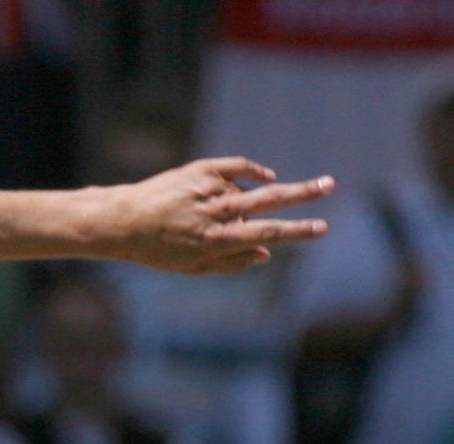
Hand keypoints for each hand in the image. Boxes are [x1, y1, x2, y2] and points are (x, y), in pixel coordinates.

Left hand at [95, 158, 333, 275]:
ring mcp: (209, 188)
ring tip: (208, 217)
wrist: (123, 222)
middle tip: (330, 184)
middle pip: (269, 200)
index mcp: (217, 240)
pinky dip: (253, 171)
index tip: (322, 227)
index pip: (267, 233)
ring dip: (247, 202)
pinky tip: (266, 176)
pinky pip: (237, 167)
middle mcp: (216, 212)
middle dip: (303, 193)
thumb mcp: (193, 268)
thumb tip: (267, 252)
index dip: (297, 231)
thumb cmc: (158, 250)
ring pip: (248, 191)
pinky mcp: (200, 169)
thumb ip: (232, 262)